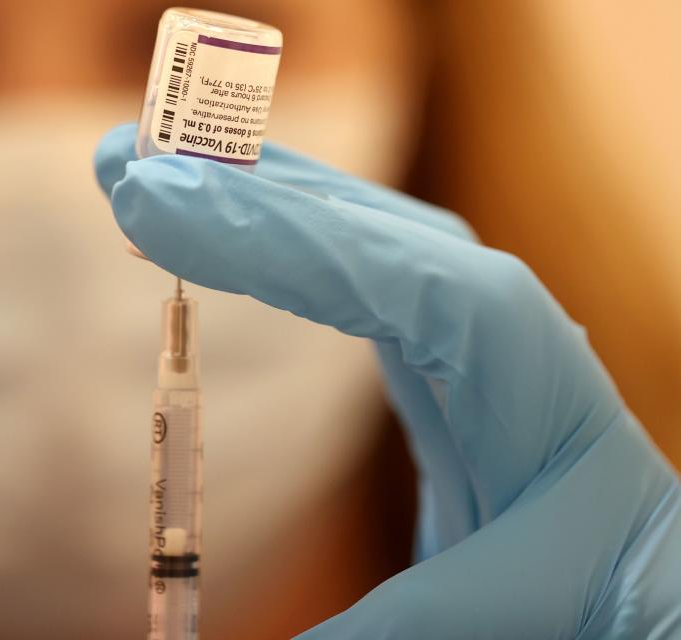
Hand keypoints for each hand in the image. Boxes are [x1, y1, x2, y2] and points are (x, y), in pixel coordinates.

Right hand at [94, 124, 680, 637]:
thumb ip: (391, 625)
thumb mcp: (503, 614)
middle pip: (386, 236)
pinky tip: (240, 220)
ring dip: (268, 195)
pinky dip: (293, 237)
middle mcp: (517, 341)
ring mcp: (482, 339)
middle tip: (128, 162)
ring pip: (374, 237)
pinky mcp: (449, 357)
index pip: (415, 289)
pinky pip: (365, 274)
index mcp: (543, 399)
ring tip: (165, 171)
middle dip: (254, 193)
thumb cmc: (599, 604)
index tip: (165, 207)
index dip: (289, 241)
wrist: (653, 598)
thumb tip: (204, 630)